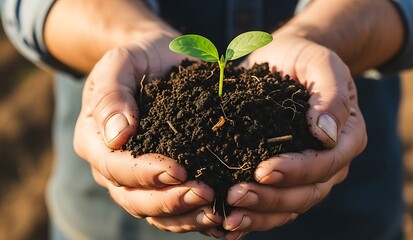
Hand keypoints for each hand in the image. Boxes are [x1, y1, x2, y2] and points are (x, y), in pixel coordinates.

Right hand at [73, 37, 222, 233]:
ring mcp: (136, 177)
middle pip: (133, 198)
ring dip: (184, 215)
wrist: (158, 60)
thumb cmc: (139, 58)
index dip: (146, 173)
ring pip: (153, 211)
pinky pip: (172, 209)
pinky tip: (219, 216)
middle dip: (169, 200)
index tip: (179, 170)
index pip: (115, 166)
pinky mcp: (161, 180)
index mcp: (94, 140)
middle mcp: (111, 166)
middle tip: (205, 193)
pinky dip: (193, 216)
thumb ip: (111, 93)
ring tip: (216, 210)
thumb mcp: (121, 62)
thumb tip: (116, 136)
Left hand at [223, 32, 366, 238]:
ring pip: (289, 206)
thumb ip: (331, 94)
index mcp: (345, 137)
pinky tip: (226, 224)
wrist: (286, 60)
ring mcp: (307, 174)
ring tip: (227, 217)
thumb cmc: (304, 59)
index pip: (325, 164)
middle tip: (235, 195)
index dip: (296, 171)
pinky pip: (273, 205)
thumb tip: (326, 133)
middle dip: (271, 198)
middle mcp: (330, 163)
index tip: (263, 169)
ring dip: (258, 215)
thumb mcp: (321, 64)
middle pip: (306, 193)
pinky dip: (252, 217)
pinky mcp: (284, 177)